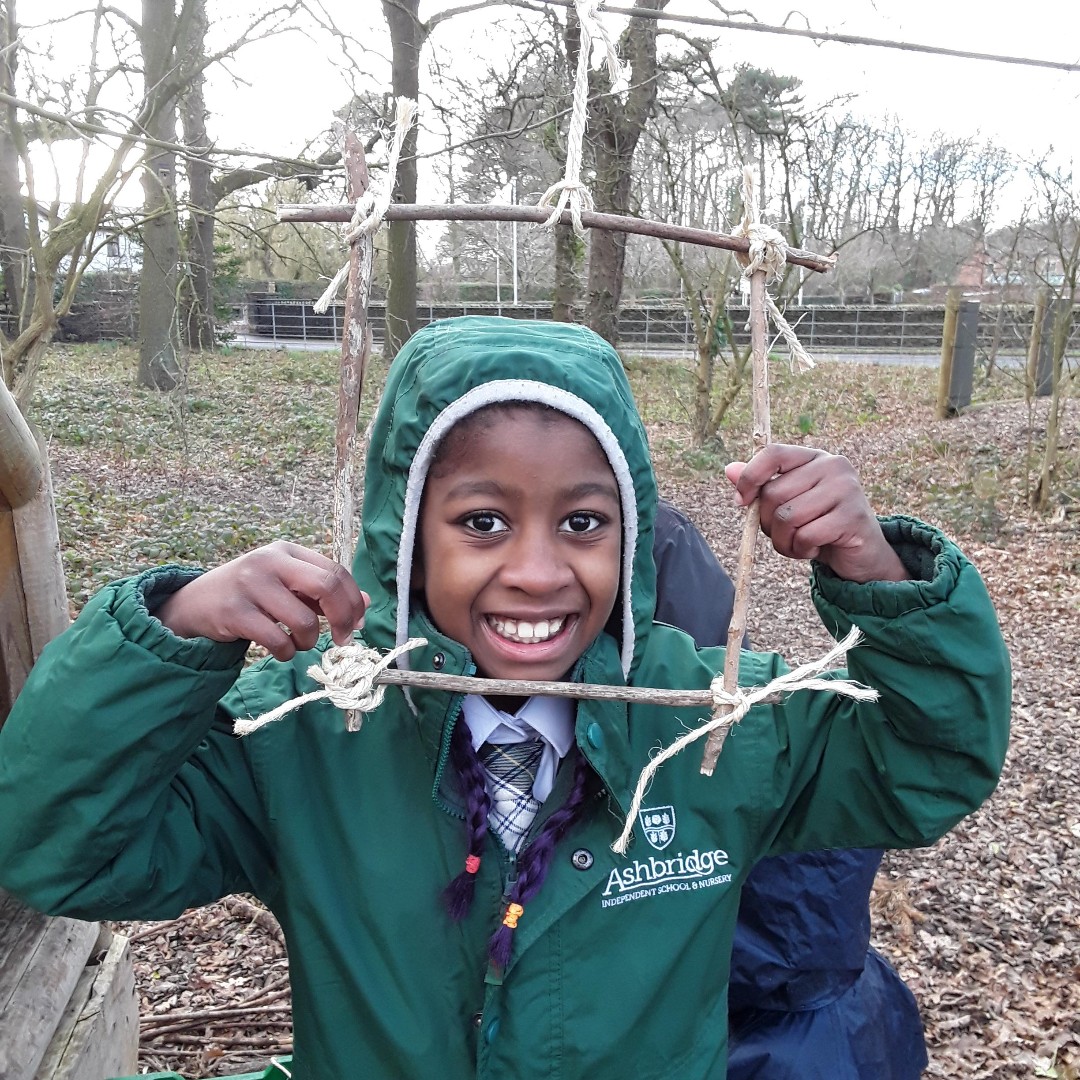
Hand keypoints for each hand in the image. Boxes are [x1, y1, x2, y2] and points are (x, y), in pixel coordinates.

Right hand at [155, 541, 369, 660]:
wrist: (194, 604)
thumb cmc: (251, 595)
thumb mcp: (286, 585)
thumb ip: (323, 593)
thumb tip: (366, 604)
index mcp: (286, 552)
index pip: (335, 571)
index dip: (354, 601)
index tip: (357, 623)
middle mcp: (270, 562)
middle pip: (327, 586)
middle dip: (343, 617)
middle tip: (343, 638)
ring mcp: (250, 585)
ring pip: (304, 620)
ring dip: (308, 642)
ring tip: (298, 643)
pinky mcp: (234, 613)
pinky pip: (278, 641)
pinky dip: (287, 652)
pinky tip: (281, 649)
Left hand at [725, 444, 909, 582]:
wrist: (860, 554)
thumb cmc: (817, 525)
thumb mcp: (786, 505)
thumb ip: (761, 487)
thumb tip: (729, 469)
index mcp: (813, 457)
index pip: (772, 453)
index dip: (750, 477)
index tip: (741, 502)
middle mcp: (833, 466)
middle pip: (774, 492)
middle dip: (767, 523)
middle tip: (783, 534)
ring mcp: (846, 489)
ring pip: (787, 517)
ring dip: (784, 541)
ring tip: (798, 544)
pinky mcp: (852, 516)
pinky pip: (805, 535)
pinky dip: (801, 549)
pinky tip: (814, 549)